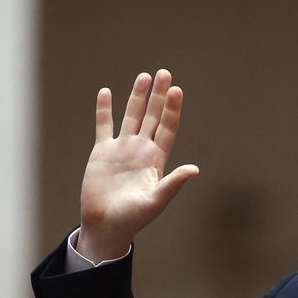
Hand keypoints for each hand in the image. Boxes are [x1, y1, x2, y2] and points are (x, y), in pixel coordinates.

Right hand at [77, 70, 198, 262]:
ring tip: (144, 76)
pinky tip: (106, 93)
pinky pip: (104, 126)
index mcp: (157, 160)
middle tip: (165, 73)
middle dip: (159, 96)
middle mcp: (142, 150)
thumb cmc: (133, 218)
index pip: (168, 128)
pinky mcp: (102, 152)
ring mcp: (122, 149)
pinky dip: (104, 110)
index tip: (177, 90)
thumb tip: (195, 169)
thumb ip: (173, 183)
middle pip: (153, 117)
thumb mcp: (156, 201)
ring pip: (131, 116)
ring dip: (137, 97)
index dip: (173, 110)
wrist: (106, 225)